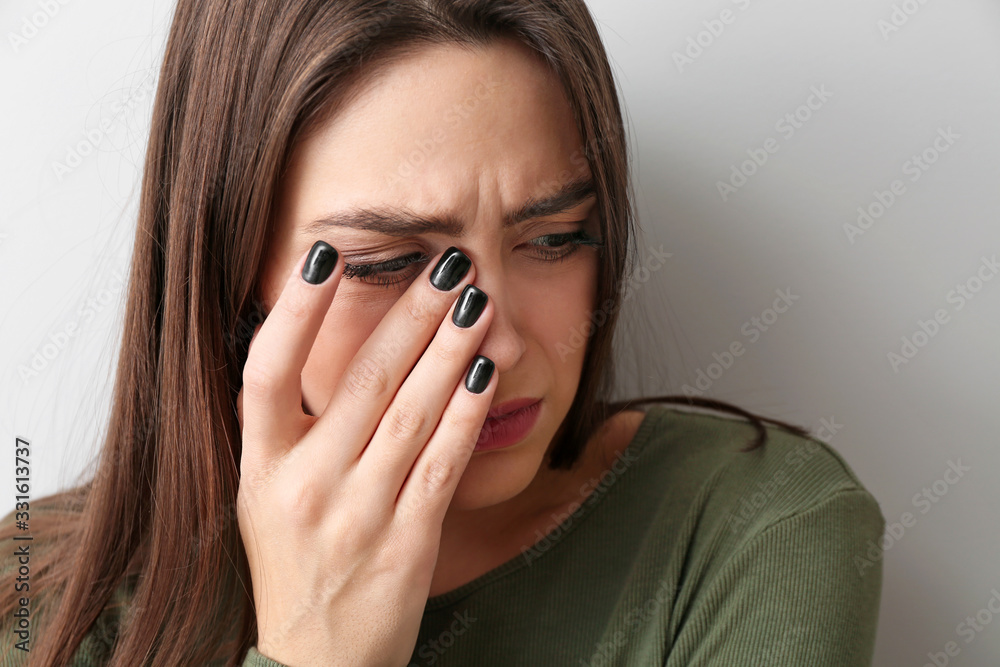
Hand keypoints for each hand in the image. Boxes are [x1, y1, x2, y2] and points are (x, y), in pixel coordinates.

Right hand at [235, 242, 495, 665]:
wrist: (317, 665)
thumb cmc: (295, 570)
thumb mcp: (266, 500)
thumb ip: (291, 431)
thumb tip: (320, 343)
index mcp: (259, 471)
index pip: (264, 373)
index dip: (293, 311)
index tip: (326, 255)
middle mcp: (304, 487)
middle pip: (358, 381)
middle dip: (408, 317)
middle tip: (445, 267)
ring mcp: (356, 515)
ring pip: (408, 413)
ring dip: (447, 351)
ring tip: (476, 302)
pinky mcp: (406, 541)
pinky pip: (441, 462)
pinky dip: (465, 414)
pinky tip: (484, 373)